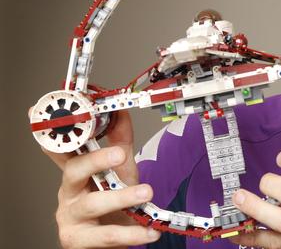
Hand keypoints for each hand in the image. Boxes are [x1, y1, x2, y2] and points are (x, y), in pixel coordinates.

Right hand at [41, 110, 160, 247]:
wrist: (116, 239)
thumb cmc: (114, 205)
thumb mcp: (120, 171)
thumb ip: (120, 143)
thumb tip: (121, 113)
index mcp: (75, 172)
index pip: (64, 149)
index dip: (62, 134)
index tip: (70, 118)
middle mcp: (68, 192)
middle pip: (74, 171)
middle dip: (96, 160)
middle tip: (120, 154)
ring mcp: (70, 217)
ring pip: (92, 204)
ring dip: (122, 197)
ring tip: (146, 193)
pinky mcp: (77, 240)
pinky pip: (106, 235)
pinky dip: (131, 234)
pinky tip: (149, 231)